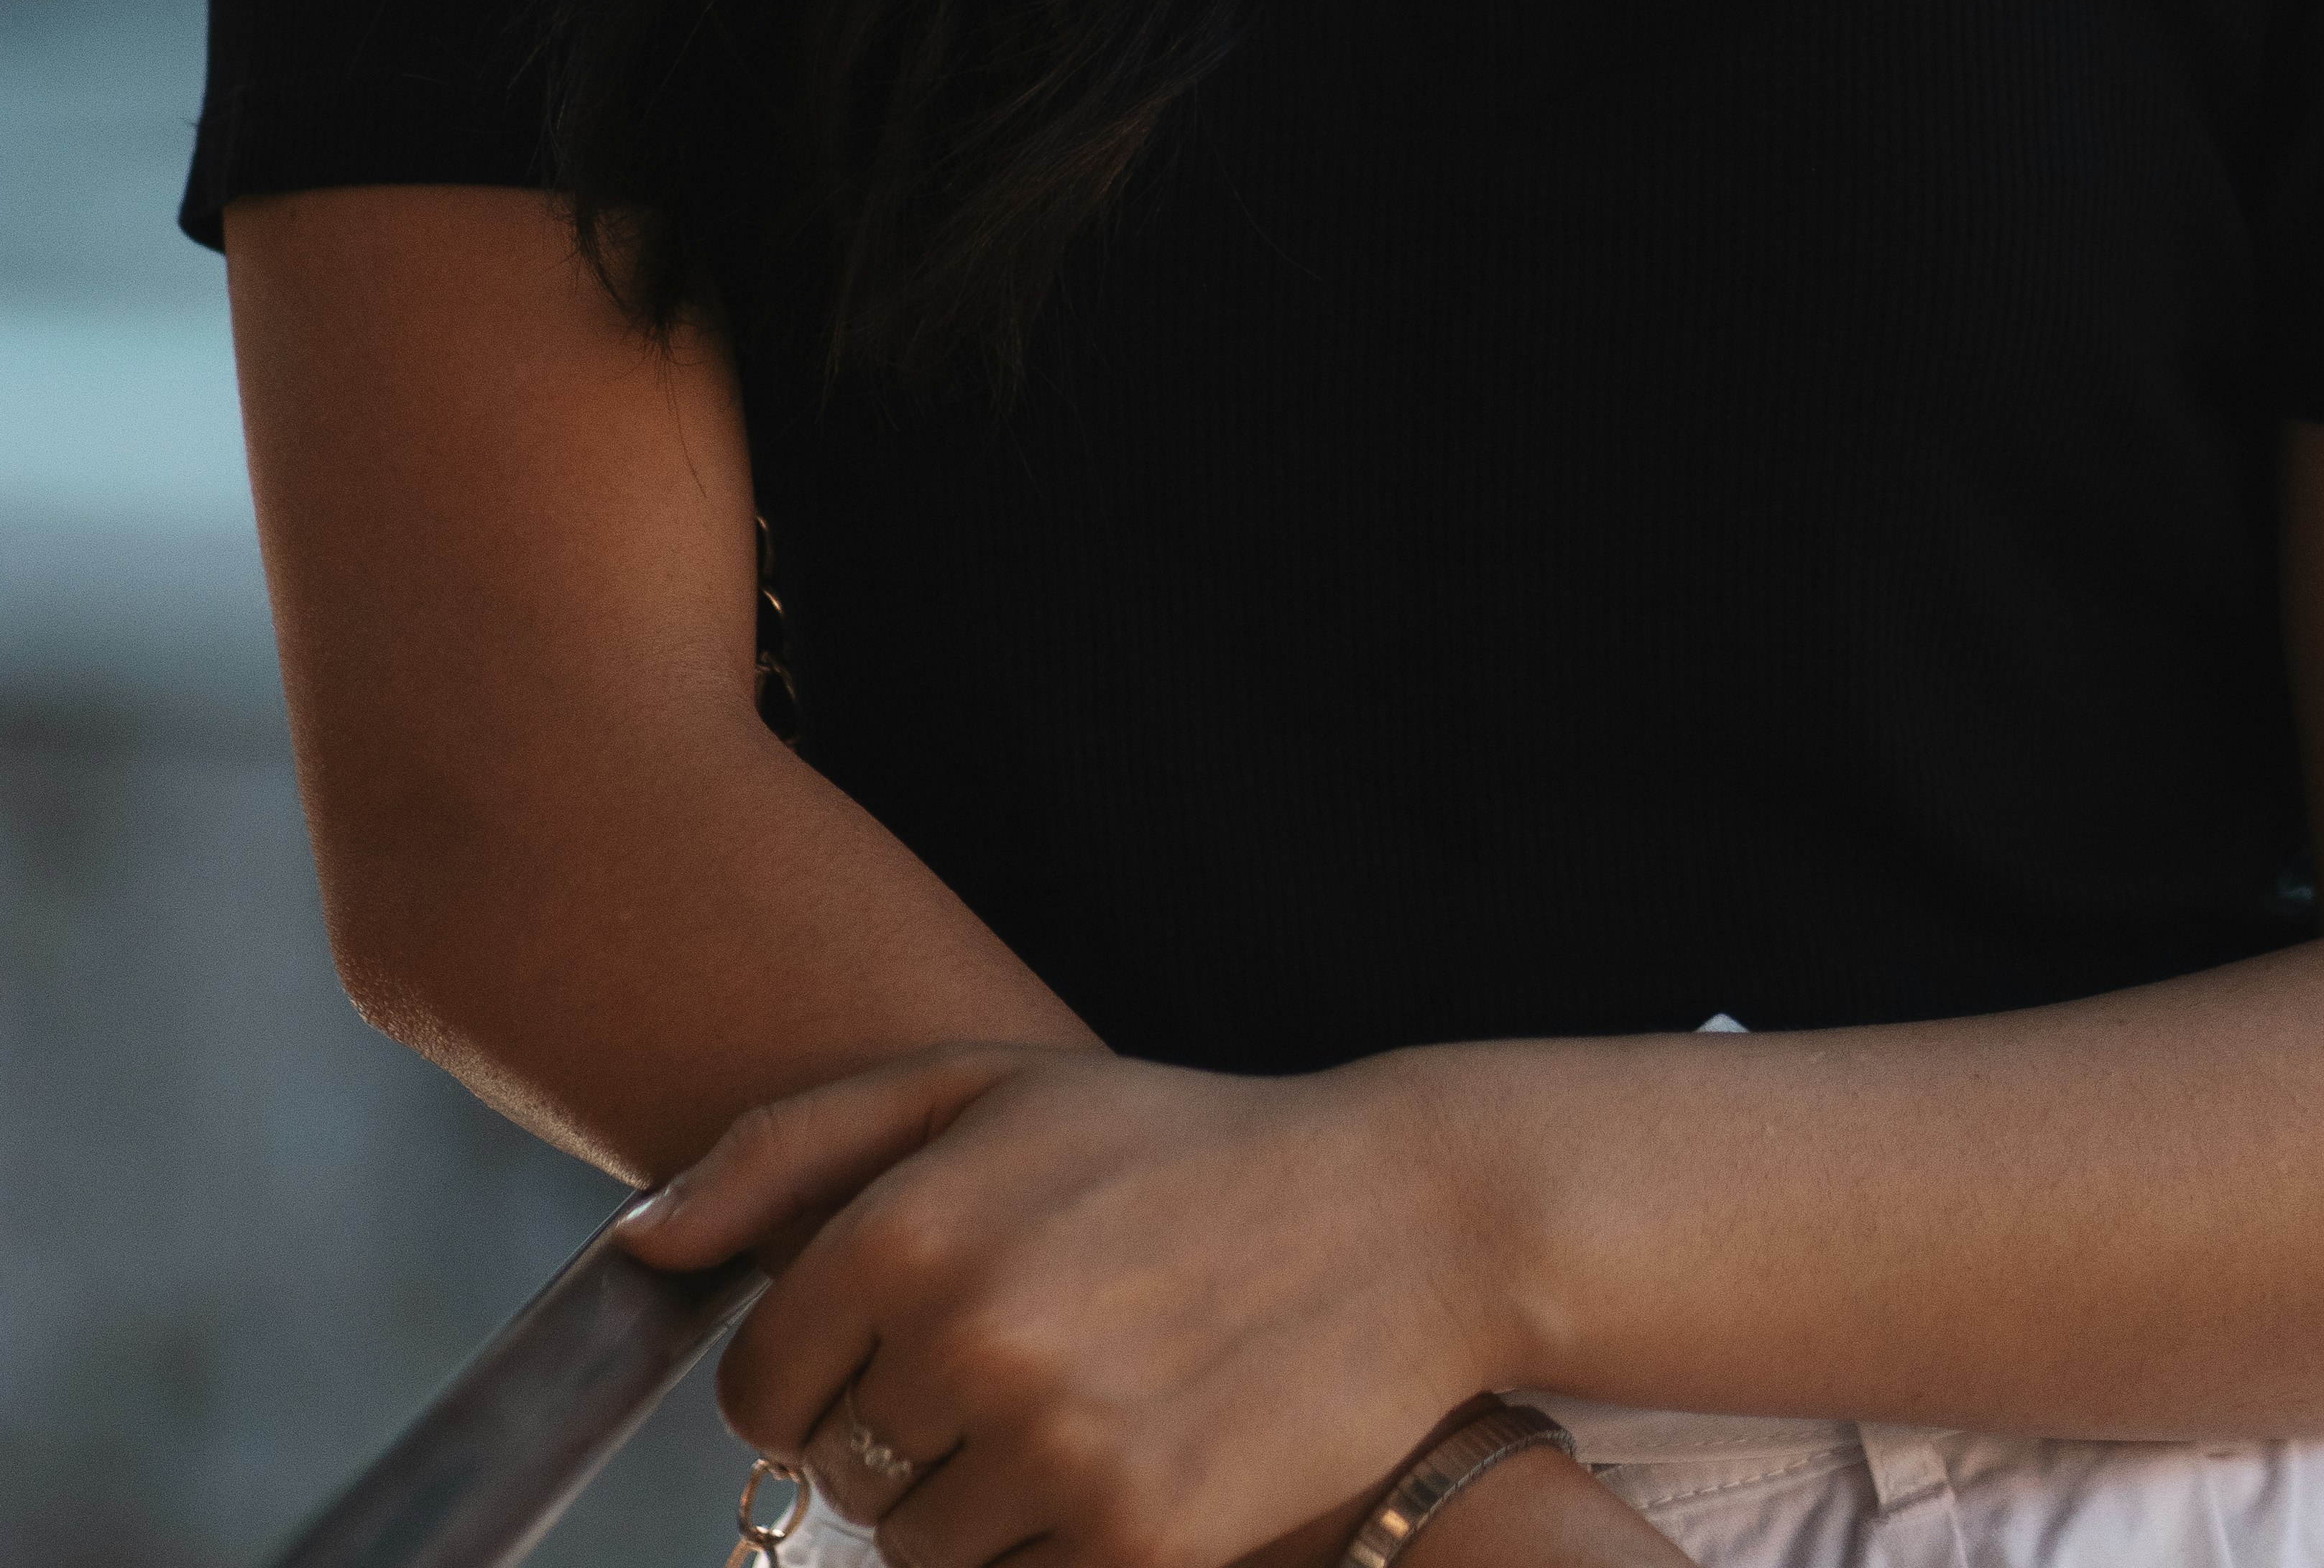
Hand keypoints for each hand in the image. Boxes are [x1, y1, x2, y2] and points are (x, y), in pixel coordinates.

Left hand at [622, 1042, 1496, 1567]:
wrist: (1399, 1215)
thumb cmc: (1174, 1146)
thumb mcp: (981, 1091)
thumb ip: (788, 1152)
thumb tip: (636, 1246)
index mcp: (909, 1226)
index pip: (759, 1388)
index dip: (820, 1371)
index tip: (900, 1338)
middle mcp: (967, 1340)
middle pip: (842, 1474)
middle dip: (912, 1427)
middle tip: (1029, 1349)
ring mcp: (1055, 1452)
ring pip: (922, 1552)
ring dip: (984, 1499)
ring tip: (1090, 1394)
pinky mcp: (1139, 1543)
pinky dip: (1067, 1543)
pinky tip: (1141, 1446)